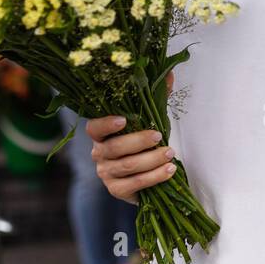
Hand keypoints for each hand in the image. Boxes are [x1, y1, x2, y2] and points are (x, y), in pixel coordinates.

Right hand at [86, 70, 174, 203]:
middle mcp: (99, 153)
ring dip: (151, 159)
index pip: (94, 128)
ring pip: (127, 166)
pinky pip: (135, 184)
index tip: (123, 120)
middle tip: (160, 136)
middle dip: (139, 141)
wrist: (148, 174)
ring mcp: (106, 173)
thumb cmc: (146, 142)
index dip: (106, 124)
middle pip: (115, 148)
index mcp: (101, 134)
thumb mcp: (150, 119)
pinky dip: (154, 177)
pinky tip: (169, 170)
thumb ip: (156, 97)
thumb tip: (169, 73)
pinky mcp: (116, 190)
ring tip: (170, 153)